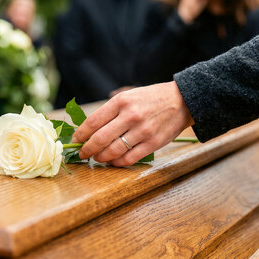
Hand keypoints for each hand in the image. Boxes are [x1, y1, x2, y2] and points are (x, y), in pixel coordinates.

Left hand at [73, 81, 193, 165]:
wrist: (182, 101)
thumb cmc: (151, 98)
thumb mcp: (129, 95)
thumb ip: (111, 110)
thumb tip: (89, 128)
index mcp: (121, 102)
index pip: (93, 121)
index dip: (81, 134)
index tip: (76, 140)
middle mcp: (131, 116)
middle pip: (100, 138)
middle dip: (87, 149)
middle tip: (82, 153)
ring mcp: (142, 131)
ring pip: (113, 151)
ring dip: (101, 157)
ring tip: (97, 158)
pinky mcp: (153, 143)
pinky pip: (129, 158)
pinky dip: (117, 163)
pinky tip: (113, 161)